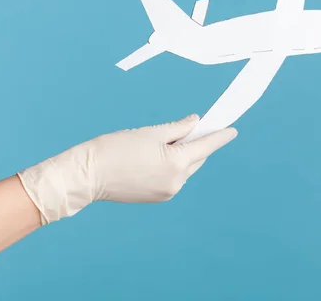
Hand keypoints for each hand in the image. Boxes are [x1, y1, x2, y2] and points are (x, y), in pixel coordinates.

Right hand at [17, 115, 236, 224]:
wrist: (88, 175)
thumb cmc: (115, 149)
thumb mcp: (150, 132)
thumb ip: (178, 128)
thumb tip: (195, 123)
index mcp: (177, 163)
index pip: (206, 146)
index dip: (220, 135)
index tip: (232, 129)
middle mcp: (177, 182)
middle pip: (196, 157)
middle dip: (197, 142)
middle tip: (194, 126)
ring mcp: (168, 192)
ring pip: (185, 168)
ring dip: (184, 154)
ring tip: (168, 140)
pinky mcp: (157, 197)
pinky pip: (174, 177)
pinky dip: (173, 165)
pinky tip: (160, 155)